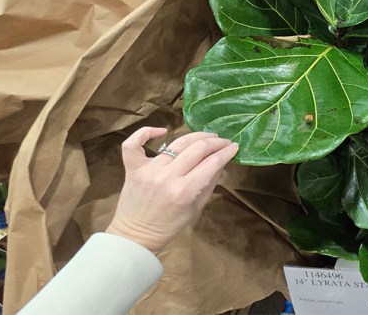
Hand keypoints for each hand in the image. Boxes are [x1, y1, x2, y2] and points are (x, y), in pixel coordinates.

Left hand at [106, 127, 237, 252]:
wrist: (136, 236)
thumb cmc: (169, 226)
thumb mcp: (197, 209)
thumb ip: (209, 183)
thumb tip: (221, 161)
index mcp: (185, 191)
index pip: (212, 163)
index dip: (226, 152)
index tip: (234, 147)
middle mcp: (167, 177)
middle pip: (197, 148)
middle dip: (215, 142)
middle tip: (223, 141)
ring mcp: (149, 170)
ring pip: (176, 143)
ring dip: (195, 136)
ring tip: (206, 136)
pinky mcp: (133, 168)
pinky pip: (134, 144)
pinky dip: (146, 133)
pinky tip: (162, 131)